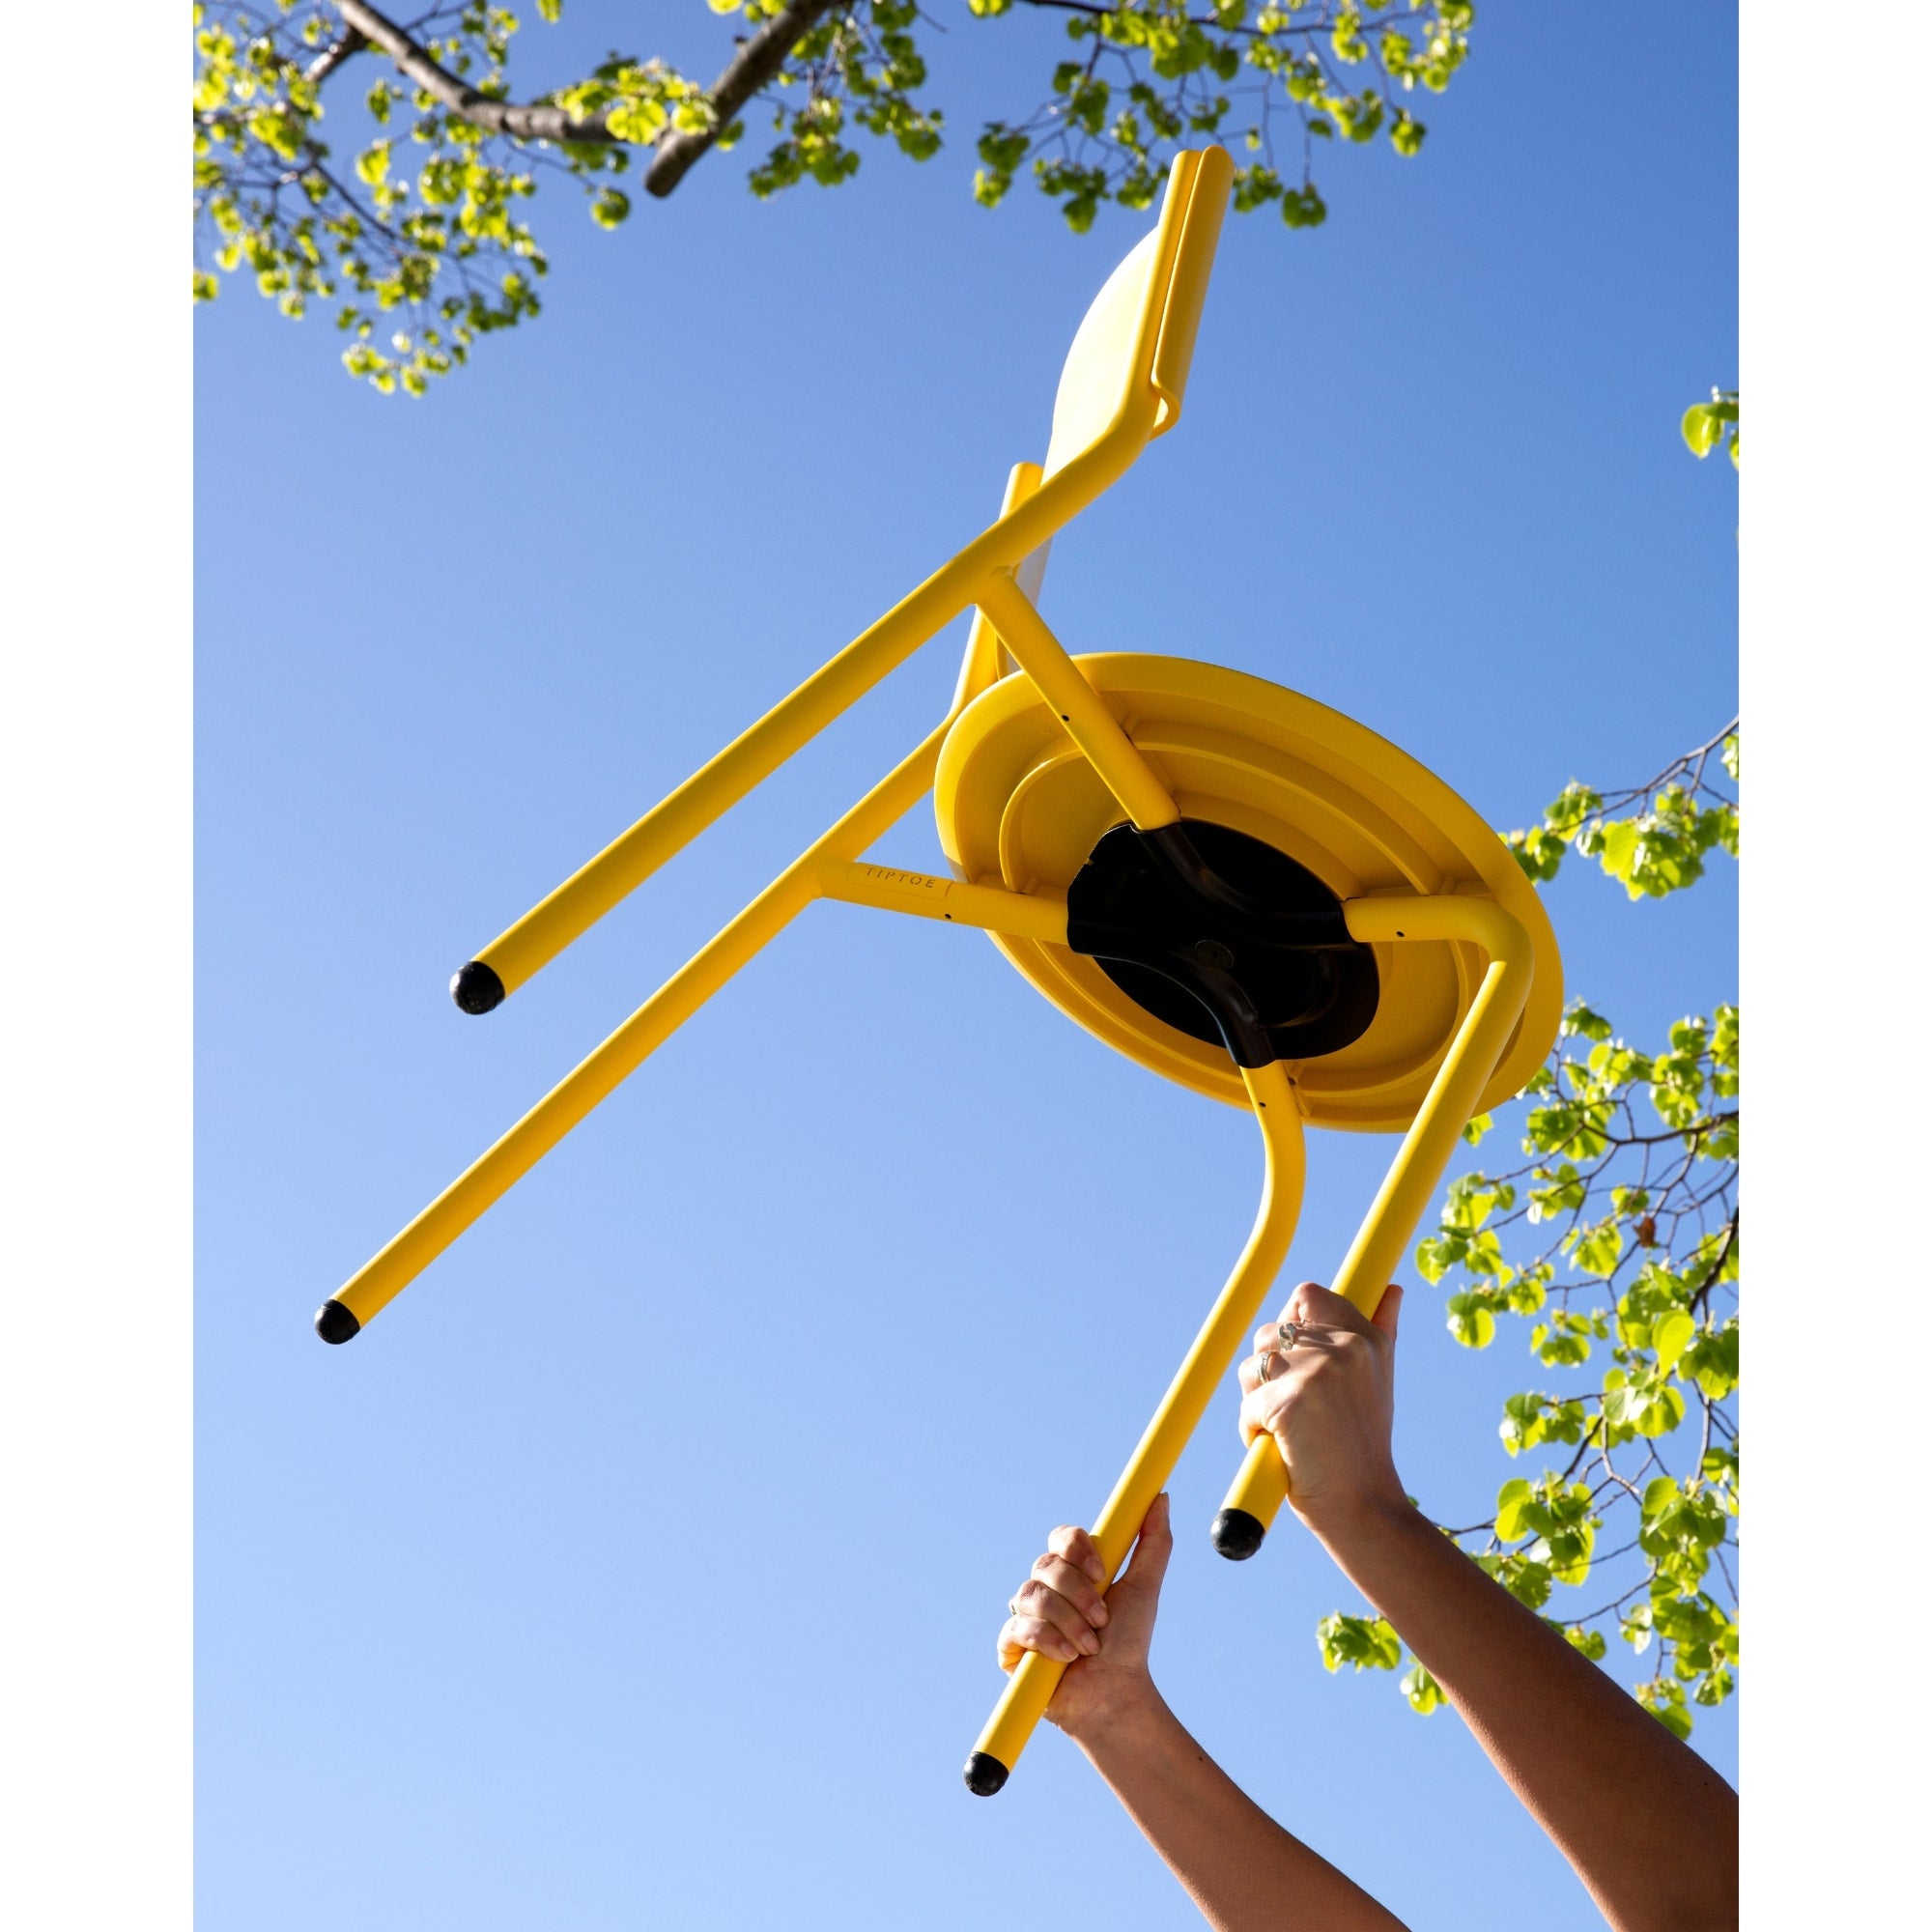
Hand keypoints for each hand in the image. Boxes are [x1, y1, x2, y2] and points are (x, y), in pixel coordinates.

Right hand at [996, 1494, 1172, 1743]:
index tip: (1102, 1572)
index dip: (1078, 1550)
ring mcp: (1025, 1615)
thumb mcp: (1144, 1589)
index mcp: (1073, 1570)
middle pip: (1045, 1564)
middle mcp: (1046, 1588)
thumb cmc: (1129, 1644)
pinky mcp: (1011, 1646)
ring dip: (1068, 1622)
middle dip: (1079, 1594)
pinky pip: (1017, 1627)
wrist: (1115, 1695)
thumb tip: (1160, 1497)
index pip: (1063, 1538)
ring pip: (1031, 1595)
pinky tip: (1065, 1658)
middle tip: (1101, 1621)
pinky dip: (1046, 1641)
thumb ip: (1153, 1543)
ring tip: (1088, 1647)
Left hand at [1238, 1282, 1407, 1538]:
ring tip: (1290, 1430)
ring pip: (1253, 1366)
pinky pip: (1248, 1406)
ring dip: (1257, 1399)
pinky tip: (1283, 1450)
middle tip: (1297, 1411)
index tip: (1298, 1362)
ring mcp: (1316, 1371)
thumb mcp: (1379, 1381)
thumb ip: (1382, 1330)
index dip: (1291, 1323)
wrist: (1364, 1505)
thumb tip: (1392, 1289)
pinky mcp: (1289, 1400)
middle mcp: (1343, 1346)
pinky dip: (1253, 1431)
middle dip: (1270, 1372)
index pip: (1306, 1295)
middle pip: (1270, 1333)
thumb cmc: (1363, 1445)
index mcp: (1364, 1338)